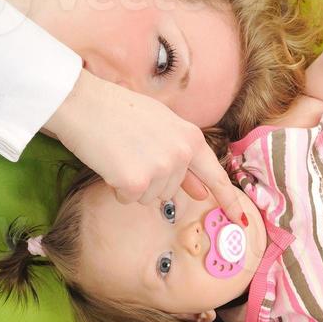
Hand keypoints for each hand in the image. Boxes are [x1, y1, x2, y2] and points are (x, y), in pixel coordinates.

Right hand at [46, 69, 245, 223]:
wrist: (82, 103)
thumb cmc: (118, 111)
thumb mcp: (160, 128)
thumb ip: (184, 159)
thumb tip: (202, 191)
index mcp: (190, 137)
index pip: (215, 175)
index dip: (227, 198)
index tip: (240, 218)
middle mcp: (181, 154)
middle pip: (171, 191)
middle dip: (151, 179)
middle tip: (131, 150)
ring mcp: (160, 168)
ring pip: (150, 198)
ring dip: (133, 184)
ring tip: (120, 153)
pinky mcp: (136, 182)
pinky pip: (129, 199)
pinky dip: (116, 187)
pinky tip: (110, 162)